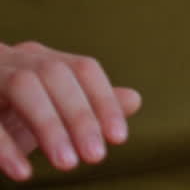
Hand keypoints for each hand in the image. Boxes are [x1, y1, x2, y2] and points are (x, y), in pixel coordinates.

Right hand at [0, 41, 141, 181]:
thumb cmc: (4, 112)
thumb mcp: (45, 111)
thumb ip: (86, 105)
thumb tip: (134, 99)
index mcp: (39, 57)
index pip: (82, 68)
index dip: (103, 100)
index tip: (119, 138)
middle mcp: (13, 57)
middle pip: (55, 74)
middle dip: (80, 116)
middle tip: (97, 157)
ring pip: (24, 86)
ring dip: (49, 126)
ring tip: (69, 165)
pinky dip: (5, 147)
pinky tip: (23, 173)